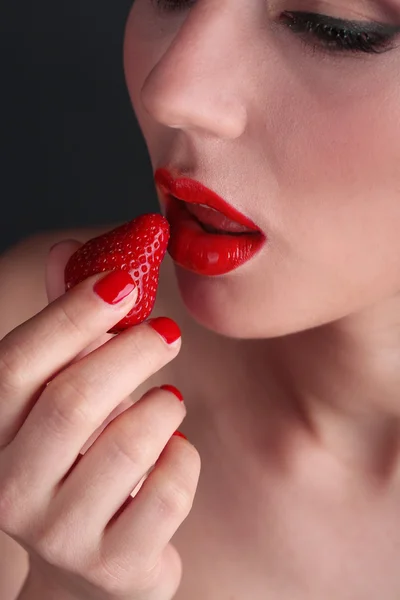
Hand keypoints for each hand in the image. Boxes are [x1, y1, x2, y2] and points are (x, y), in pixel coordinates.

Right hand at [0, 240, 200, 599]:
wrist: (95, 557)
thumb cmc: (82, 455)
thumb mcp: (66, 390)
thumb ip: (68, 328)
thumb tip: (69, 249)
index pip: (17, 364)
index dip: (70, 315)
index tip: (123, 281)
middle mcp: (12, 488)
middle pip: (73, 401)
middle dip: (132, 352)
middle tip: (169, 332)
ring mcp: (60, 534)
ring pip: (128, 443)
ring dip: (164, 406)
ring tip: (168, 399)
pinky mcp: (114, 565)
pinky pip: (168, 491)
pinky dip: (183, 457)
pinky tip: (173, 452)